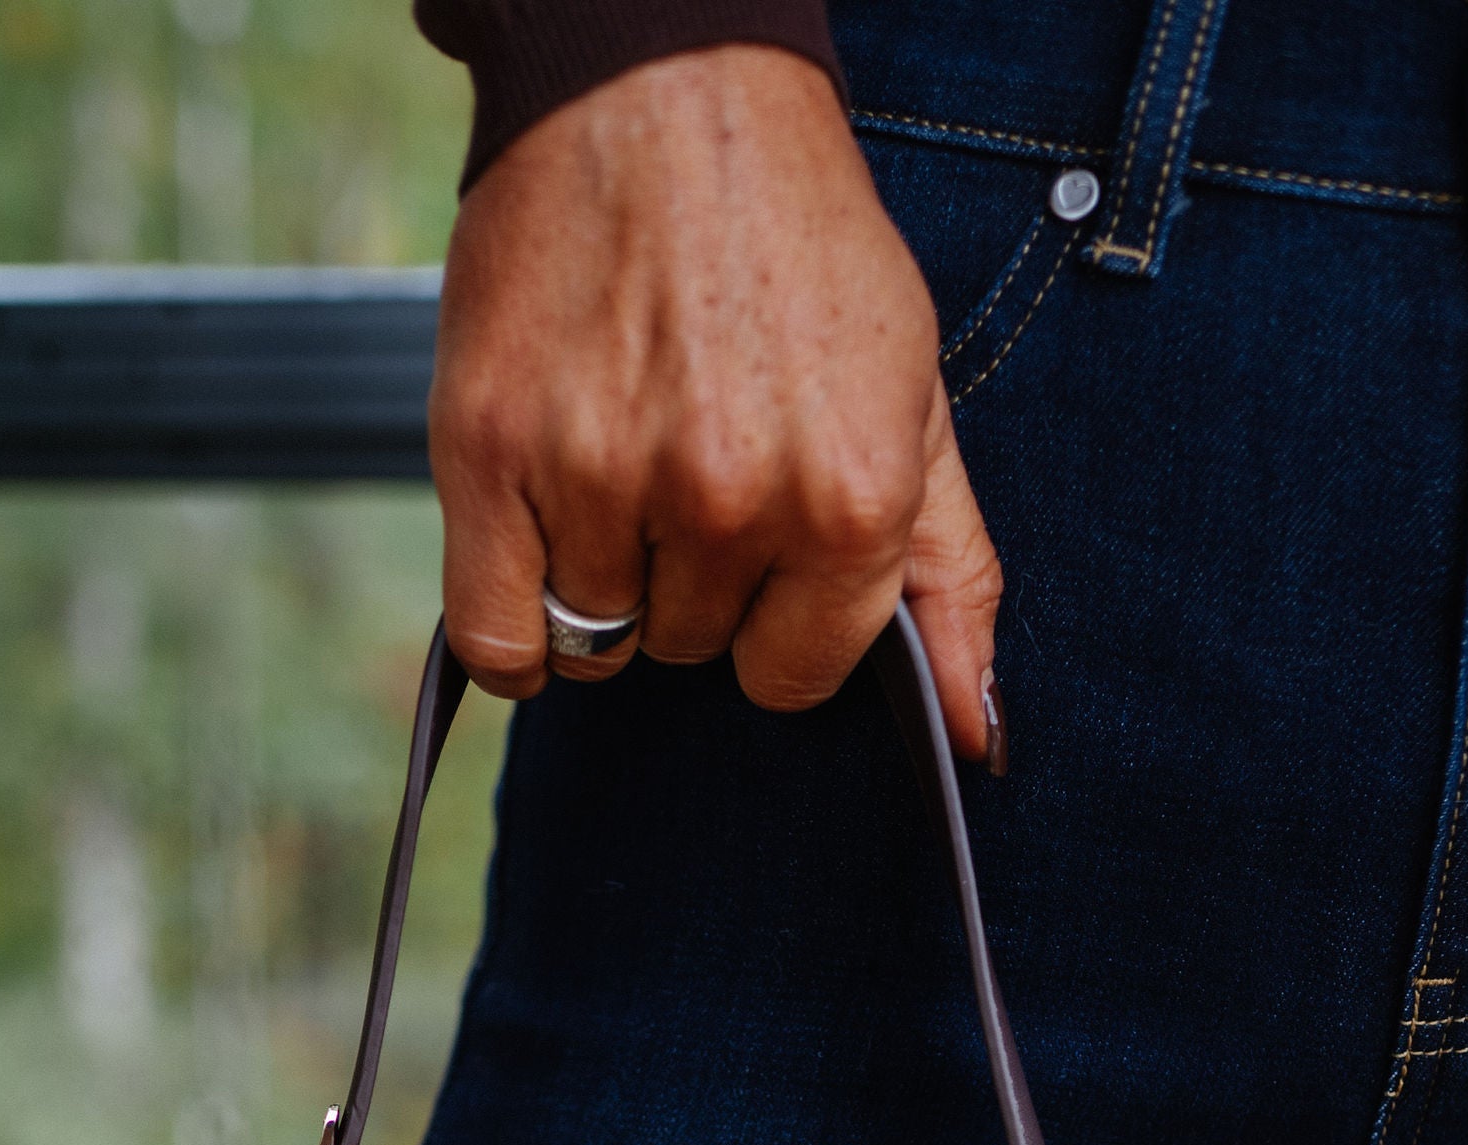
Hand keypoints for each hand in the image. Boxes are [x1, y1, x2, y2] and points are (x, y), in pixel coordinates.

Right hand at [428, 44, 1003, 763]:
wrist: (663, 88)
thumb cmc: (797, 243)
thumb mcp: (914, 398)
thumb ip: (948, 575)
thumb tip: (975, 732)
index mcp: (847, 498)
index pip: (791, 675)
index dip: (775, 618)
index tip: (763, 540)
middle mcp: (729, 499)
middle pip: (692, 649)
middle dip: (693, 579)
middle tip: (689, 453)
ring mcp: (603, 477)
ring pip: (598, 638)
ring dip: (605, 577)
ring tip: (621, 455)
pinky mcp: (492, 454)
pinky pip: (499, 640)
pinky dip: (516, 630)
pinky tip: (544, 554)